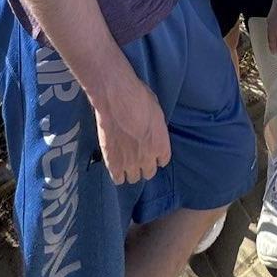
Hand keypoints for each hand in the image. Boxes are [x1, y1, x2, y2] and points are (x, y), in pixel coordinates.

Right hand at [93, 66, 170, 185]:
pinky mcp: (113, 163)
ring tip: (126, 161)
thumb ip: (156, 128)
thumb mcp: (156, 111)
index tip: (152, 151)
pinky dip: (118, 174)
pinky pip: (118, 179)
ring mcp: (130, 162)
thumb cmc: (138, 97)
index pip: (163, 160)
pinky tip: (116, 165)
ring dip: (131, 170)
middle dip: (145, 165)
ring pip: (134, 178)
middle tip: (138, 156)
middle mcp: (148, 157)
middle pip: (149, 173)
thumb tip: (152, 130)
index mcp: (161, 144)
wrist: (116, 97)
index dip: (157, 156)